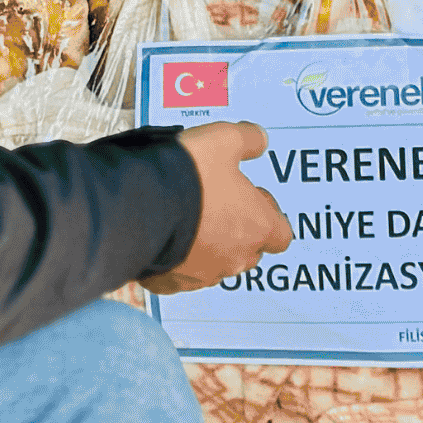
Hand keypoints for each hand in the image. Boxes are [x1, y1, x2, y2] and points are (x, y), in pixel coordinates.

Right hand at [141, 121, 292, 293]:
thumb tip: (260, 140)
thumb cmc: (190, 174)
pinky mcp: (171, 283)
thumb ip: (248, 139)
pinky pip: (180, 274)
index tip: (252, 196)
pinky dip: (177, 259)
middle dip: (238, 230)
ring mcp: (203, 275)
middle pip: (249, 252)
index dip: (269, 214)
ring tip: (188, 217)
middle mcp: (235, 258)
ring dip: (208, 246)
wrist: (141, 204)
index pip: (281, 235)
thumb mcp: (224, 139)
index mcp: (257, 227)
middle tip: (219, 203)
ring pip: (215, 264)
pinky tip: (165, 236)